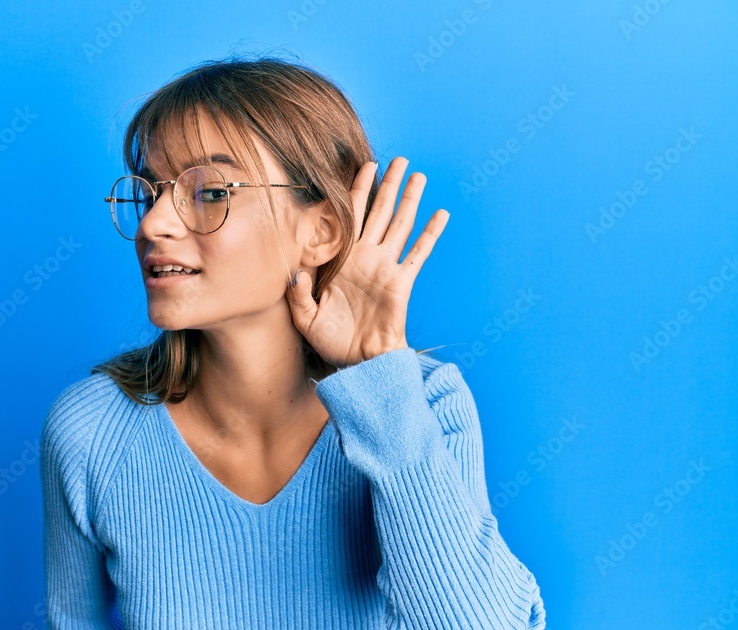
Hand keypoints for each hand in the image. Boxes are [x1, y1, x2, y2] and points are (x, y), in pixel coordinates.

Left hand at [286, 157, 447, 368]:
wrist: (357, 364)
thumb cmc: (332, 342)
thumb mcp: (305, 318)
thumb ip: (298, 293)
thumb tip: (297, 270)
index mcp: (342, 261)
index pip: (349, 217)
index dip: (356, 191)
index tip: (363, 166)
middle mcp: (365, 258)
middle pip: (378, 212)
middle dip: (387, 185)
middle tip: (397, 159)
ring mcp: (385, 268)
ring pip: (399, 225)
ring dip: (409, 200)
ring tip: (418, 175)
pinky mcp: (401, 282)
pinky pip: (418, 253)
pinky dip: (429, 233)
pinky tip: (440, 213)